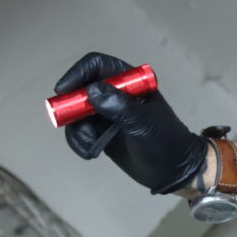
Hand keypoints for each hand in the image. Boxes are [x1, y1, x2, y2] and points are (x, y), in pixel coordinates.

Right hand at [54, 52, 206, 193]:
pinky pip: (79, 131)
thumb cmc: (165, 141)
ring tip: (91, 146)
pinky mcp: (100, 132)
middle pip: (80, 88)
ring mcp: (107, 113)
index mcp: (131, 82)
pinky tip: (91, 153)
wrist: (173, 171)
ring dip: (77, 130)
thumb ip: (119, 106)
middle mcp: (116, 94)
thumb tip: (92, 91)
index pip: (98, 66)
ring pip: (76, 113)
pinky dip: (79, 142)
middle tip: (70, 124)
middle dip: (72, 107)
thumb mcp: (143, 123)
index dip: (78, 73)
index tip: (63, 90)